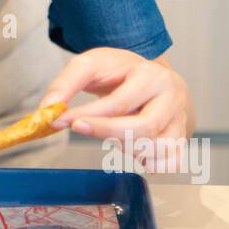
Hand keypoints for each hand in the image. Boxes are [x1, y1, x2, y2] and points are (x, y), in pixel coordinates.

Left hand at [42, 48, 195, 172]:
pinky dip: (150, 164)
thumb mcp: (91, 64)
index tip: (62, 120)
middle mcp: (171, 98)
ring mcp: (180, 121)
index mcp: (151, 75)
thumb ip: (66, 83)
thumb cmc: (120, 72)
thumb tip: (46, 109)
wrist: (152, 76)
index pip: (120, 102)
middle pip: (144, 128)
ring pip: (158, 149)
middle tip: (79, 128)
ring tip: (112, 134)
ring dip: (128, 149)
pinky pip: (171, 163)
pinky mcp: (182, 140)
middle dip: (106, 133)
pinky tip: (133, 151)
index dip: (90, 116)